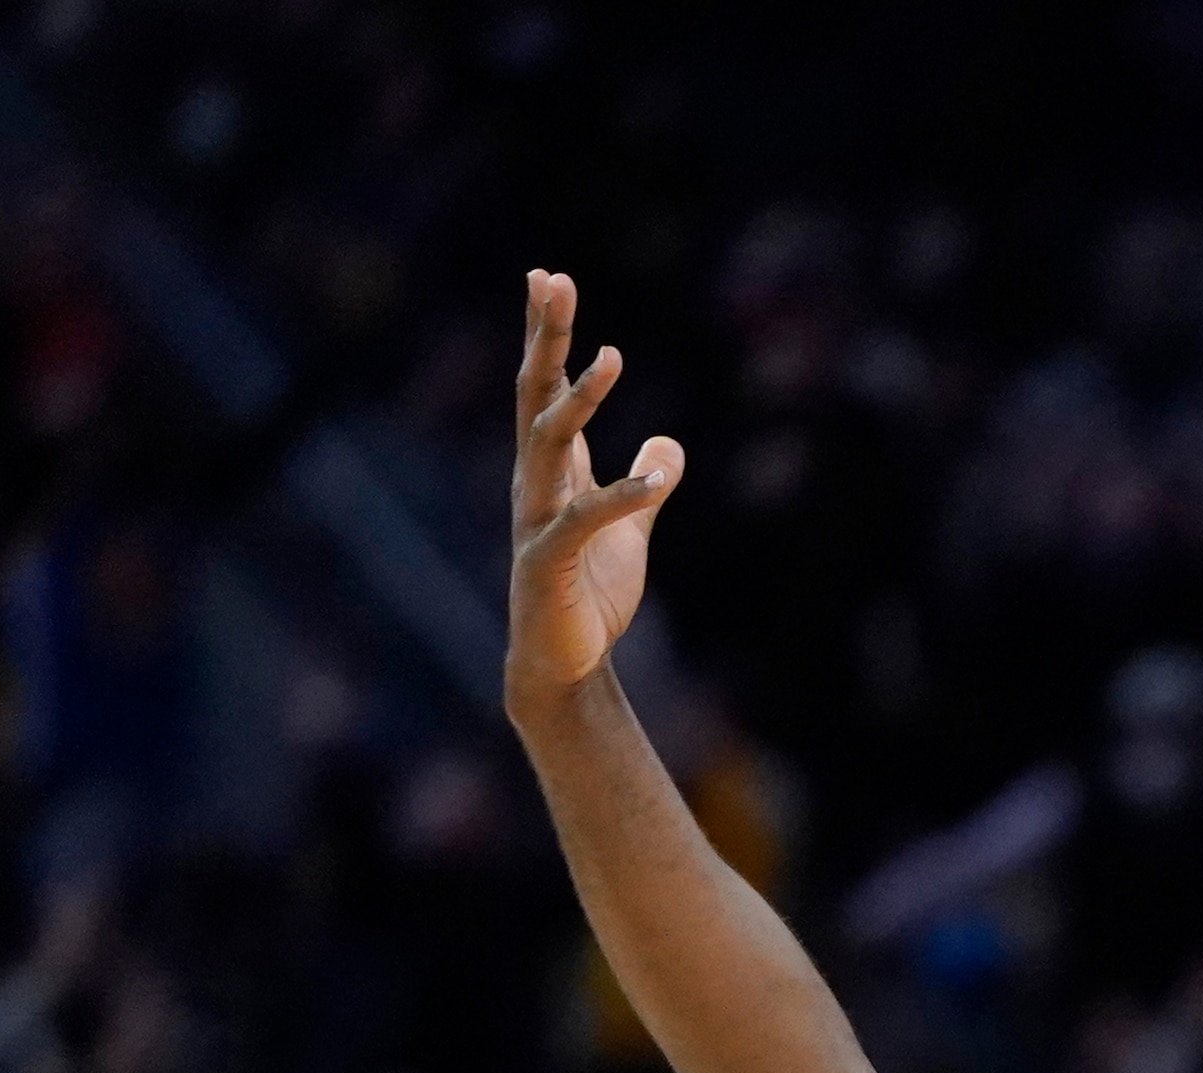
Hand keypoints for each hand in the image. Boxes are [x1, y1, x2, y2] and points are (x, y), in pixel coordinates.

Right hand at [509, 272, 685, 714]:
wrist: (563, 665)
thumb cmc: (588, 595)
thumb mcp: (630, 530)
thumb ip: (646, 484)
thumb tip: (668, 444)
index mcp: (550, 470)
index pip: (543, 388)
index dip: (544, 334)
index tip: (547, 276)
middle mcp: (535, 484)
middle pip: (535, 396)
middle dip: (544, 338)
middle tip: (551, 281)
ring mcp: (538, 520)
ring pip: (549, 444)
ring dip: (580, 400)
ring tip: (611, 357)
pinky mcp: (550, 562)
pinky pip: (587, 520)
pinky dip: (623, 496)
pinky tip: (658, 477)